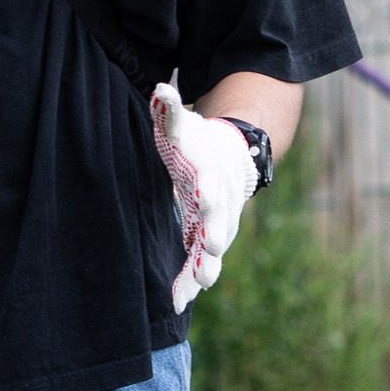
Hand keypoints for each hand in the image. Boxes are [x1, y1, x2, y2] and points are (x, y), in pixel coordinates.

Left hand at [150, 86, 259, 305]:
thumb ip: (172, 111)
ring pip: (212, 252)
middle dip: (215, 235)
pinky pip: (198, 266)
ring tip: (198, 286)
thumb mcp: (186, 127)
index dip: (206, 191)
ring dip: (205, 268)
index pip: (210, 184)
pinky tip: (178, 302)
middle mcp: (218, 206)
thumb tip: (160, 89)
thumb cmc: (199, 144)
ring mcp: (216, 227)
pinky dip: (190, 283)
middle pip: (219, 222)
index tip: (201, 198)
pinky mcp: (206, 243)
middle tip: (211, 248)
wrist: (229, 162)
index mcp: (210, 176)